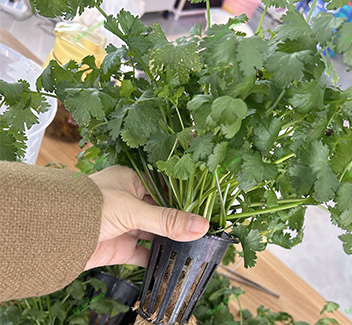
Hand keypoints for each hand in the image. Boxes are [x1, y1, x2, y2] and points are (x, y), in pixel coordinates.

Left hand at [84, 165, 208, 269]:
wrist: (53, 235)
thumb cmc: (89, 207)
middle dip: (179, 222)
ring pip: (154, 234)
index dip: (183, 200)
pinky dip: (157, 260)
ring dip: (170, 241)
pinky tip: (173, 263)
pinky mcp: (119, 247)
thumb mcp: (133, 209)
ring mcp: (124, 225)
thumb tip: (201, 226)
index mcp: (130, 182)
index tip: (203, 209)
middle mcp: (128, 202)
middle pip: (161, 213)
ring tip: (195, 246)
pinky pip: (143, 254)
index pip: (164, 189)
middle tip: (203, 230)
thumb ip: (167, 220)